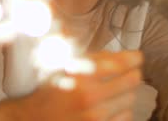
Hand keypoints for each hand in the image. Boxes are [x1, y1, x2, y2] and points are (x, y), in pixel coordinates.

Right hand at [0, 50, 142, 120]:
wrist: (31, 117)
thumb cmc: (44, 88)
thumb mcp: (60, 65)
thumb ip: (86, 57)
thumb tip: (116, 54)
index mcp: (78, 74)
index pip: (120, 63)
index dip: (133, 58)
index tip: (137, 57)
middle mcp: (90, 96)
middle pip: (132, 80)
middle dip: (131, 74)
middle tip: (128, 72)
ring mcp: (95, 116)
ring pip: (130, 100)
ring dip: (125, 93)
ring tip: (113, 90)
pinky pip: (125, 117)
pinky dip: (121, 110)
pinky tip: (109, 106)